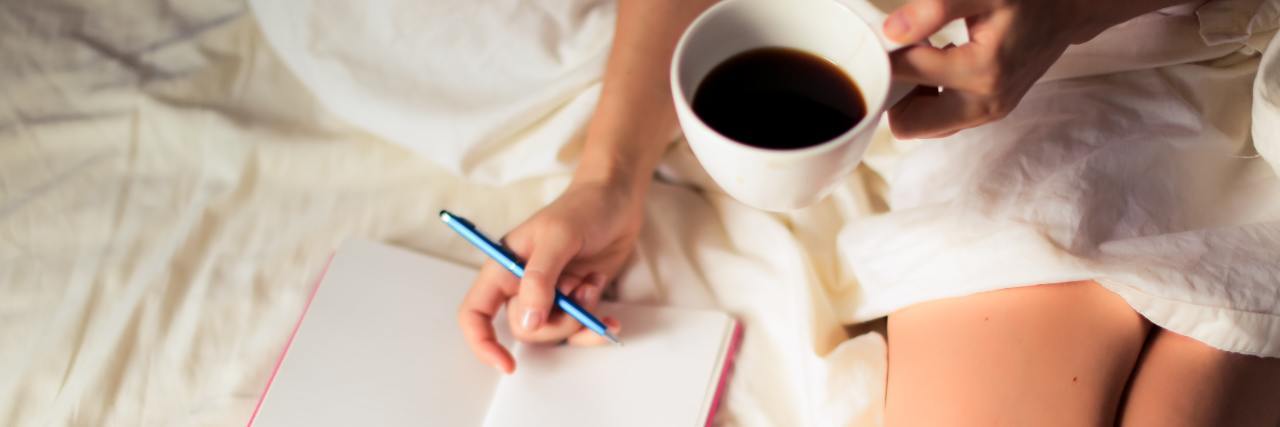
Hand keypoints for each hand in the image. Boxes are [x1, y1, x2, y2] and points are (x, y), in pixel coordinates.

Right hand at [457, 179, 642, 372]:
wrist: (619, 200)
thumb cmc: (583, 208)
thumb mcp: (559, 236)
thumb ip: (540, 278)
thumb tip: (529, 321)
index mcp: (504, 267)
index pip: (475, 312)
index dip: (482, 341)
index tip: (506, 363)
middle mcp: (523, 285)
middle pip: (525, 329)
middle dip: (557, 322)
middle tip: (579, 294)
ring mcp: (551, 295)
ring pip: (554, 332)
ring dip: (580, 318)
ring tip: (593, 285)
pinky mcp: (576, 300)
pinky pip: (579, 331)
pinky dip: (595, 328)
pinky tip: (610, 318)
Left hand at [882, 0, 1164, 138]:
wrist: (1069, 7)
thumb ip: (936, 7)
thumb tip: (892, 32)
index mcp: (981, 71)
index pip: (904, 74)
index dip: (887, 52)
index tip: (888, 32)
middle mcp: (985, 103)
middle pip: (907, 124)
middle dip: (895, 90)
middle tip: (904, 53)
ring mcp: (987, 112)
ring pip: (921, 126)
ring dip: (911, 96)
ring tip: (923, 55)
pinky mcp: (988, 112)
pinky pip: (940, 120)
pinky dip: (928, 98)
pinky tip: (936, 65)